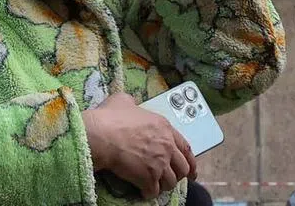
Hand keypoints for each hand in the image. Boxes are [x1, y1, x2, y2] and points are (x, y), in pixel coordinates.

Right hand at [82, 93, 196, 198]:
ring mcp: (159, 163)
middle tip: (172, 179)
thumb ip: (132, 103)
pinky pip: (154, 191)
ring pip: (171, 182)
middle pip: (183, 167)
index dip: (190, 160)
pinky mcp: (148, 178)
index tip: (192, 169)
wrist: (102, 136)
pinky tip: (143, 191)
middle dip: (179, 175)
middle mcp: (166, 146)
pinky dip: (149, 193)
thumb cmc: (112, 118)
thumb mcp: (124, 101)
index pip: (185, 147)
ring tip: (156, 186)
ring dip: (164, 185)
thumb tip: (129, 103)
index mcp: (165, 128)